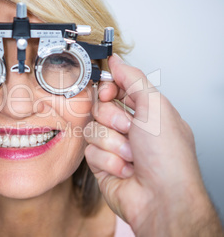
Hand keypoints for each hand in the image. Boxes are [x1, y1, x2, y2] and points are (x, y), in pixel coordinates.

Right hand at [84, 54, 222, 235]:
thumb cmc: (168, 156)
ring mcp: (114, 145)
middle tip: (130, 130)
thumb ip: (134, 79)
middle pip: (99, 107)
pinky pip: (90, 151)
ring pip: (92, 130)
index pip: (115, 88)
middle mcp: (128, 127)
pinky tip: (125, 169)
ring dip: (113, 143)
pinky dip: (108, 160)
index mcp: (144, 111)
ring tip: (131, 155)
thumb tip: (116, 60)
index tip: (111, 94)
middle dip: (114, 120)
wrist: (160, 197)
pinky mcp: (102, 162)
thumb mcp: (155, 107)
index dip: (109, 89)